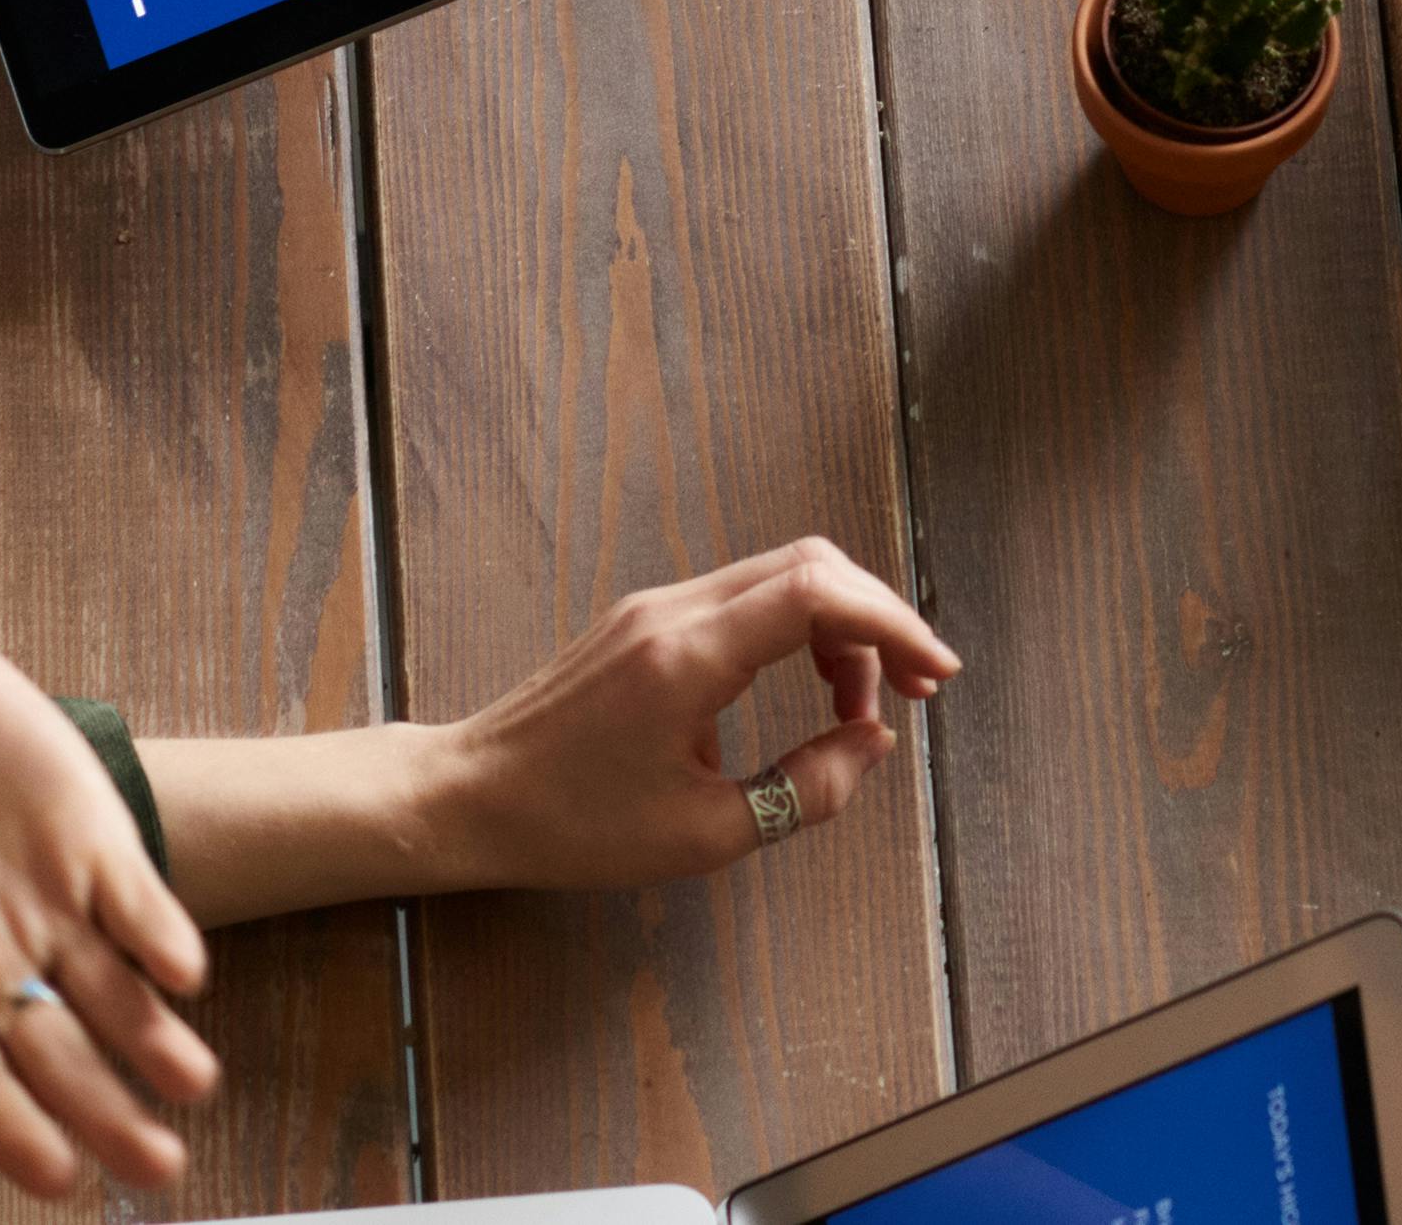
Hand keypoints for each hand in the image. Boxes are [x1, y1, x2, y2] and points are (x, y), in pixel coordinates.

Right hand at [0, 625, 219, 1199]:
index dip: (12, 1126)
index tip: (58, 1180)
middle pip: (58, 1053)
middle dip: (107, 1110)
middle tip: (159, 1166)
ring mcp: (48, 901)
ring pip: (113, 992)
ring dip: (154, 1040)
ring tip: (194, 1085)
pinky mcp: (91, 839)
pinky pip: (136, 901)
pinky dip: (163, 936)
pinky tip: (186, 974)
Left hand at [423, 536, 960, 887]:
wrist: (467, 796)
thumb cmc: (571, 826)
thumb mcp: (701, 835)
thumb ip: (803, 793)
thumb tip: (870, 746)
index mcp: (688, 657)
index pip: (817, 595)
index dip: (892, 625)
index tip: (934, 674)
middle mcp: (674, 611)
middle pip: (811, 565)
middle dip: (879, 617)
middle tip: (915, 686)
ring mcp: (656, 605)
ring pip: (782, 574)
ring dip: (840, 625)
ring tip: (857, 706)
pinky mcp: (647, 619)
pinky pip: (747, 596)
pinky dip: (798, 626)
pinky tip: (808, 686)